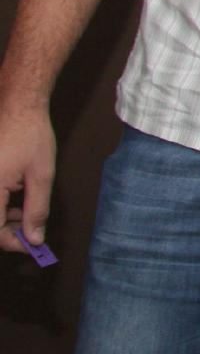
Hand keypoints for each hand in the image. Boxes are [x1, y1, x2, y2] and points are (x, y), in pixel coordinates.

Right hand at [0, 102, 56, 254]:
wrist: (18, 106)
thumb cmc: (30, 135)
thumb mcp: (41, 175)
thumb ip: (36, 209)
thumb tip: (35, 238)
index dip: (13, 243)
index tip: (33, 246)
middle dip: (9, 233)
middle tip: (33, 233)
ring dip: (5, 220)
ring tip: (28, 216)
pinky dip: (0, 206)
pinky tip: (18, 203)